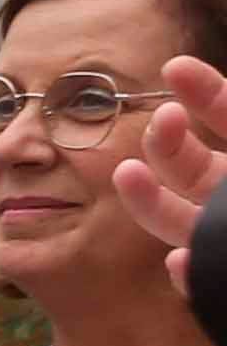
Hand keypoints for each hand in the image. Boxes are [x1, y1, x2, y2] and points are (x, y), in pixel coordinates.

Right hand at [118, 55, 226, 289]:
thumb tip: (183, 88)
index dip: (206, 91)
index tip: (176, 68)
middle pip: (191, 164)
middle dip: (167, 140)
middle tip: (163, 119)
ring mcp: (221, 234)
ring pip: (177, 217)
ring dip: (146, 197)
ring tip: (127, 176)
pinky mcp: (218, 277)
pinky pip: (197, 274)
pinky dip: (188, 272)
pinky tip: (181, 262)